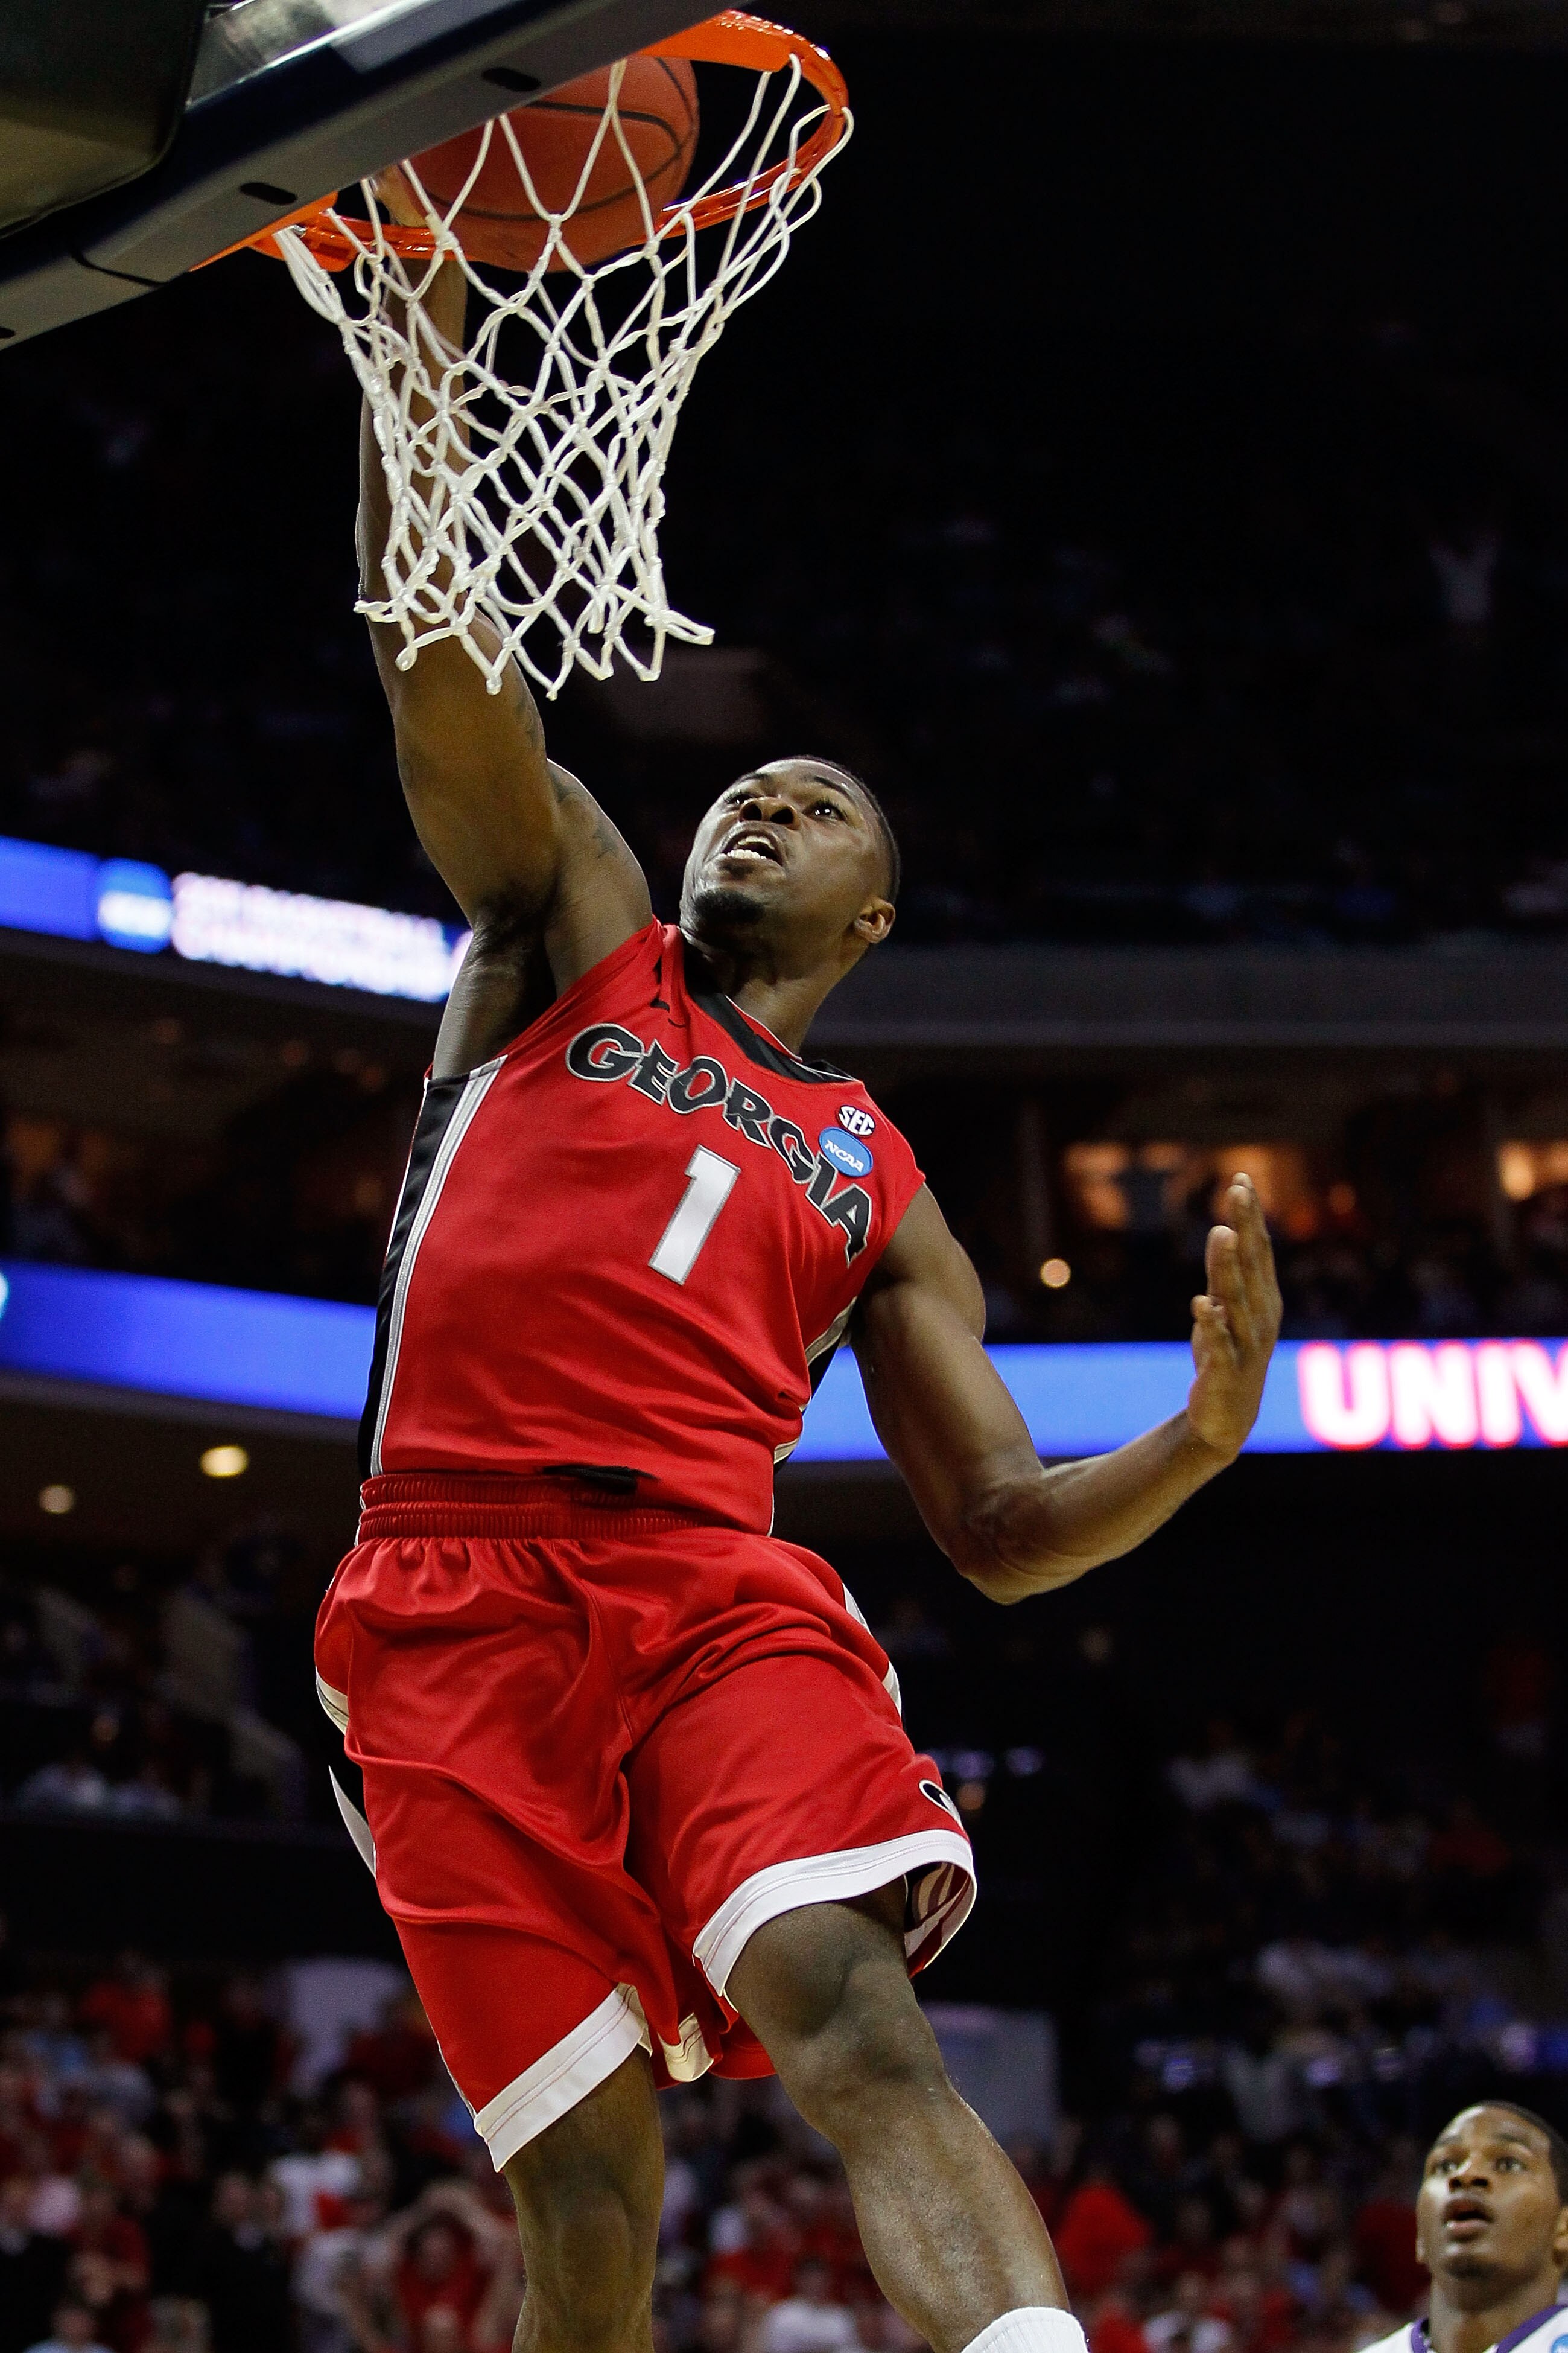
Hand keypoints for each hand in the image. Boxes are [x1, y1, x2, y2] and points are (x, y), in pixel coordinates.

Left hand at [1186, 1173, 1282, 1458]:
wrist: (1227, 1419)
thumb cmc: (1228, 1356)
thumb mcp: (1225, 1309)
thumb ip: (1224, 1273)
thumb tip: (1225, 1230)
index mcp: (1264, 1299)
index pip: (1259, 1250)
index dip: (1252, 1215)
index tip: (1242, 1178)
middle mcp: (1261, 1317)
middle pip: (1252, 1266)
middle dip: (1247, 1227)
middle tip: (1239, 1189)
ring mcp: (1246, 1345)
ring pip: (1238, 1300)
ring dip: (1229, 1267)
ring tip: (1222, 1232)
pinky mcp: (1226, 1372)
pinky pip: (1220, 1346)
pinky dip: (1212, 1326)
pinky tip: (1201, 1304)